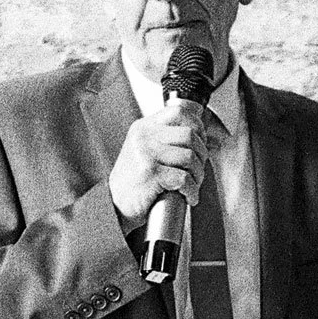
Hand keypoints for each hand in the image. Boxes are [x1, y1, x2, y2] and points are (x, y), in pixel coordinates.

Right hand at [109, 102, 210, 231]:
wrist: (115, 206)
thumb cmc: (133, 182)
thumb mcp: (144, 150)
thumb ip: (165, 138)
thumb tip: (199, 132)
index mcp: (143, 128)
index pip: (178, 112)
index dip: (197, 125)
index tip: (201, 141)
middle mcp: (143, 137)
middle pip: (189, 134)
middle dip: (201, 155)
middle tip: (197, 170)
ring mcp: (146, 154)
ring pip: (189, 157)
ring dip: (198, 175)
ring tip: (192, 185)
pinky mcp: (151, 174)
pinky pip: (184, 178)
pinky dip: (192, 191)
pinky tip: (188, 197)